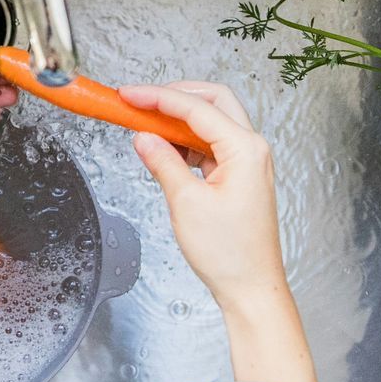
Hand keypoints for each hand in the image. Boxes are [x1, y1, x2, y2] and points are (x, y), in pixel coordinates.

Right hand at [120, 81, 316, 381]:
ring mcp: (247, 162)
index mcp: (245, 149)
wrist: (251, 287)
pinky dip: (186, 140)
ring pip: (212, 121)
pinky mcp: (238, 175)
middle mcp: (251, 149)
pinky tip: (164, 148)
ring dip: (178, 118)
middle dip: (174, 95)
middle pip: (212, 100)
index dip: (158, 97)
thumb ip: (163, 163)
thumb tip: (144, 138)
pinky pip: (210, 144)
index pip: (196, 108)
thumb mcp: (186, 203)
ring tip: (145, 124)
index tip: (129, 95)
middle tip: (139, 100)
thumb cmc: (230, 254)